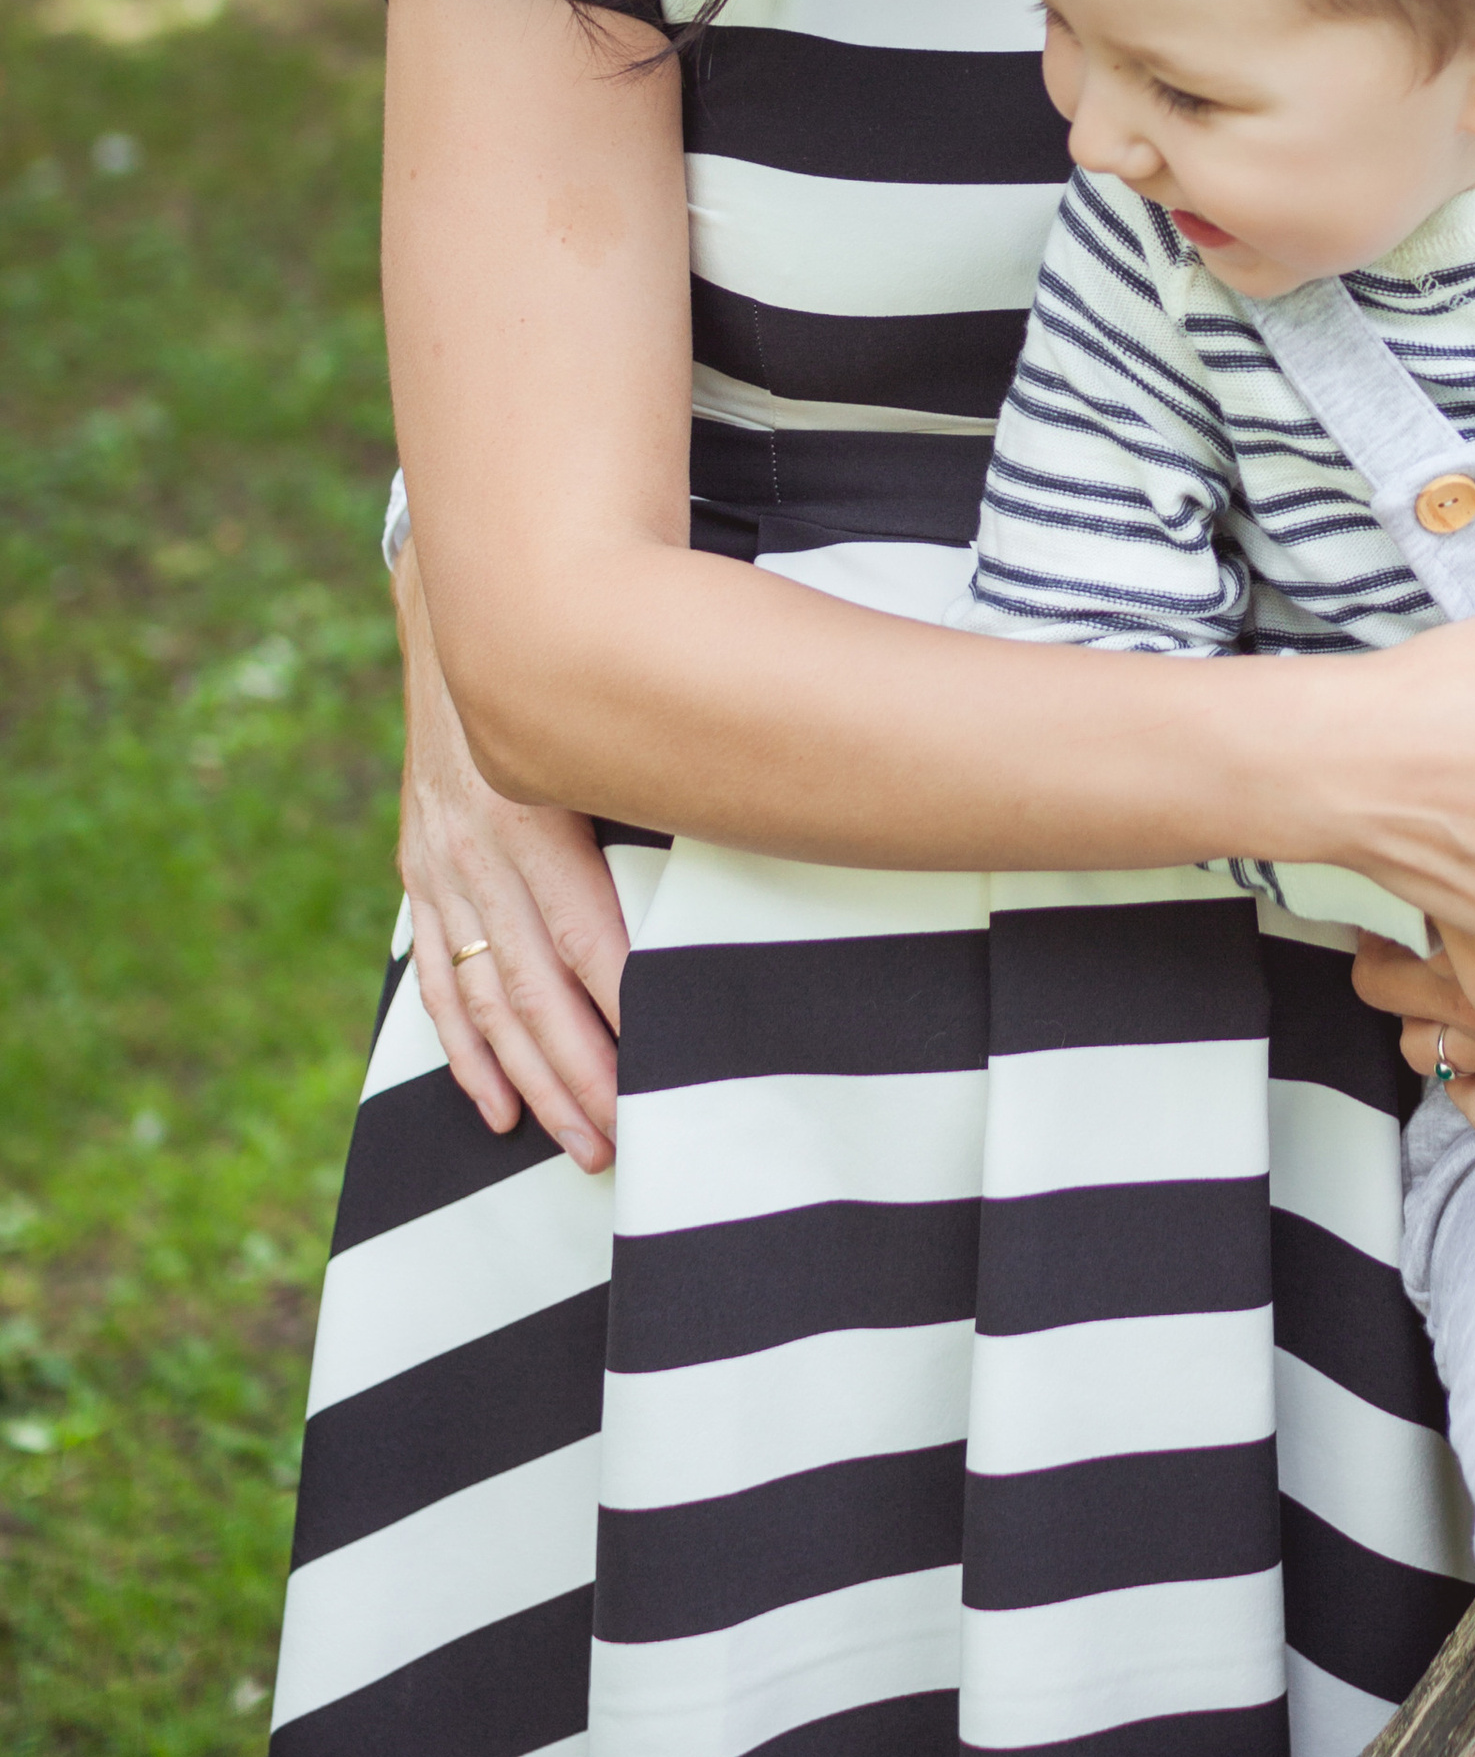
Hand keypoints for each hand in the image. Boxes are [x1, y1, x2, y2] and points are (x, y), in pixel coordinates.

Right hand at [394, 538, 629, 1174]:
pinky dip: (463, 1045)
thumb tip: (773, 824)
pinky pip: (439, 973)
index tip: (662, 1076)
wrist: (467, 608)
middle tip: (622, 1148)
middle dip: (578, 1075)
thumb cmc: (580, 654)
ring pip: (485, 996)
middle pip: (532, 988)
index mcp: (535, 810)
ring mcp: (439, 862)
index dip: (622, 1013)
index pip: (585, 937)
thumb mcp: (620, 714)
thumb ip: (675, 777)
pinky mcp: (420, 867)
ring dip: (529, 1077)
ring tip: (574, 1144)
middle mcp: (477, 846)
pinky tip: (493, 1104)